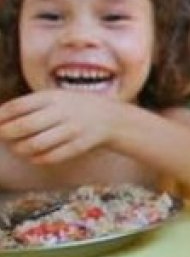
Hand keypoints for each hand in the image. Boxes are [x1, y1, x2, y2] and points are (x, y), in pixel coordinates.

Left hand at [0, 91, 124, 163]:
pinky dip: (35, 158)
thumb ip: (30, 105)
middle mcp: (63, 112)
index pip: (18, 106)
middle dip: (6, 134)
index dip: (1, 116)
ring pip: (35, 145)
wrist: (112, 118)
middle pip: (24, 126)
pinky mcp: (78, 146)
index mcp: (54, 97)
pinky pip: (49, 157)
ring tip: (16, 147)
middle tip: (2, 136)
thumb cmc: (75, 107)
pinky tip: (32, 155)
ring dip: (19, 149)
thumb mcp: (56, 97)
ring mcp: (72, 130)